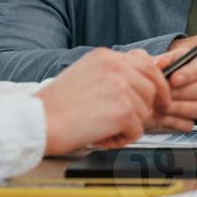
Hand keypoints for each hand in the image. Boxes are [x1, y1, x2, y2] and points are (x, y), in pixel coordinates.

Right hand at [38, 49, 178, 153]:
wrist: (38, 121)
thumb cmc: (55, 105)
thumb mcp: (84, 75)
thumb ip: (112, 73)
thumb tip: (138, 78)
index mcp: (105, 56)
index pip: (145, 62)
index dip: (156, 80)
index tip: (159, 94)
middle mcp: (116, 66)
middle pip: (153, 86)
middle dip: (152, 104)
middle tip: (143, 117)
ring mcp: (122, 87)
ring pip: (145, 111)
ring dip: (128, 125)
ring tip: (101, 128)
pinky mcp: (124, 110)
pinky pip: (137, 131)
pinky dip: (120, 140)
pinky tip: (100, 136)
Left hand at [147, 50, 196, 132]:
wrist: (153, 88)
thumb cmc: (162, 71)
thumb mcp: (163, 60)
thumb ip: (162, 60)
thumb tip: (160, 63)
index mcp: (196, 65)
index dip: (187, 75)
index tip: (173, 80)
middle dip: (179, 93)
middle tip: (161, 93)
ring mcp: (196, 104)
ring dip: (177, 108)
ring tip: (158, 106)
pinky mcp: (188, 120)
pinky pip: (189, 125)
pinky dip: (173, 122)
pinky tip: (159, 116)